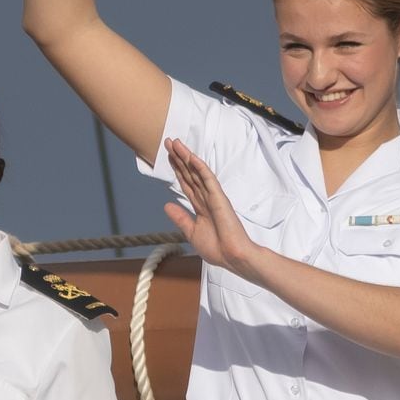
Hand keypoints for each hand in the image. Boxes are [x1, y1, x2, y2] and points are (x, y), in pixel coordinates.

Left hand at [163, 139, 258, 274]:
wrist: (231, 257)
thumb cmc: (217, 247)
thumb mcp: (192, 232)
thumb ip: (180, 217)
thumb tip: (167, 205)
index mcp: (200, 206)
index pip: (186, 183)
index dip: (177, 169)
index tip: (168, 156)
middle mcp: (205, 198)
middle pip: (189, 174)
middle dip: (179, 158)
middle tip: (168, 142)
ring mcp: (213, 197)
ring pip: (197, 173)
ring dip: (187, 158)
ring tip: (176, 143)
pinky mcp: (219, 198)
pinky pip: (208, 180)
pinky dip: (200, 168)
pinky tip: (192, 157)